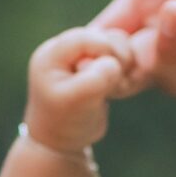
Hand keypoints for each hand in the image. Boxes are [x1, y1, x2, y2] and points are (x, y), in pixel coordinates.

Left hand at [25, 27, 143, 152]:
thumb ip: (95, 80)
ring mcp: (79, 55)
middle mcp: (64, 49)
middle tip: (118, 83)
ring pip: (114, 42)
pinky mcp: (93, 62)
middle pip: (102, 35)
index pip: (85, 37)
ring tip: (118, 87)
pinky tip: (119, 87)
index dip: (105, 50)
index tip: (115, 73)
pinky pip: (118, 54)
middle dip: (117, 56)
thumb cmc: (65, 124)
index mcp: (51, 55)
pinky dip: (124, 68)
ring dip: (123, 62)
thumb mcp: (77, 103)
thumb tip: (113, 63)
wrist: (61, 141)